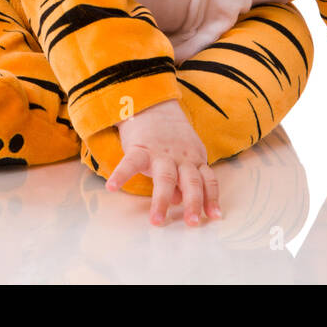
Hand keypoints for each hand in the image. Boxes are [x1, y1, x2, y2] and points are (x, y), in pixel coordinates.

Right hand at [105, 98, 220, 226]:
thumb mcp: (184, 155)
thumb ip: (185, 178)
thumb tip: (180, 202)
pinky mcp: (140, 147)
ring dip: (162, 200)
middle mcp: (181, 157)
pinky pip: (131, 163)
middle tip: (192, 224)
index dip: (212, 199)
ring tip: (156, 220)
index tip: (214, 217)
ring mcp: (161, 153)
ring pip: (165, 178)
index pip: (208, 180)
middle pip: (191, 181)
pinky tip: (112, 187)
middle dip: (193, 203)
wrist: (153, 103)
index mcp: (194, 159)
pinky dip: (121, 175)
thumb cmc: (169, 136)